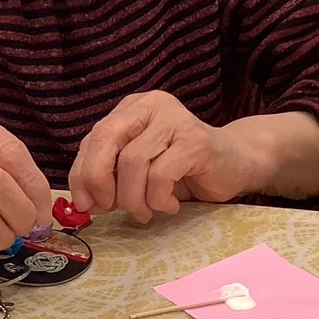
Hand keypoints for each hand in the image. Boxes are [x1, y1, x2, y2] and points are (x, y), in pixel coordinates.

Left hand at [69, 92, 252, 222]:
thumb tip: (83, 201)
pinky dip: (158, 199)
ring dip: (133, 198)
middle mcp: (151, 106)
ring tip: (146, 212)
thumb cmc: (183, 170)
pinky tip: (169, 206)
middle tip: (108, 208)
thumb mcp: (139, 169)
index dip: (82, 173)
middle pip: (106, 139)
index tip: (85, 204)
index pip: (94, 137)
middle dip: (98, 180)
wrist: (236, 164)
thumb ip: (110, 174)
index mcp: (132, 109)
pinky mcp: (196, 141)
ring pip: (132, 162)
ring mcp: (175, 120)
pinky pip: (160, 175)